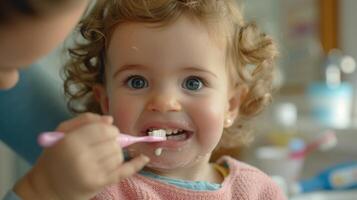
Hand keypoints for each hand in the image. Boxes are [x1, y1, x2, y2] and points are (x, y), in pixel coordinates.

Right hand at [14, 113, 149, 199]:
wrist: (48, 187)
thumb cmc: (56, 156)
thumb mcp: (63, 132)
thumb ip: (85, 120)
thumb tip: (110, 120)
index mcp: (71, 141)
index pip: (104, 129)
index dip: (108, 129)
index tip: (105, 133)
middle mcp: (82, 157)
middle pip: (114, 142)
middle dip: (112, 141)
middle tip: (101, 146)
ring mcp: (92, 172)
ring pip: (118, 155)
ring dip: (115, 153)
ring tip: (102, 157)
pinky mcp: (99, 184)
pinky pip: (124, 172)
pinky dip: (136, 164)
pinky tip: (144, 158)